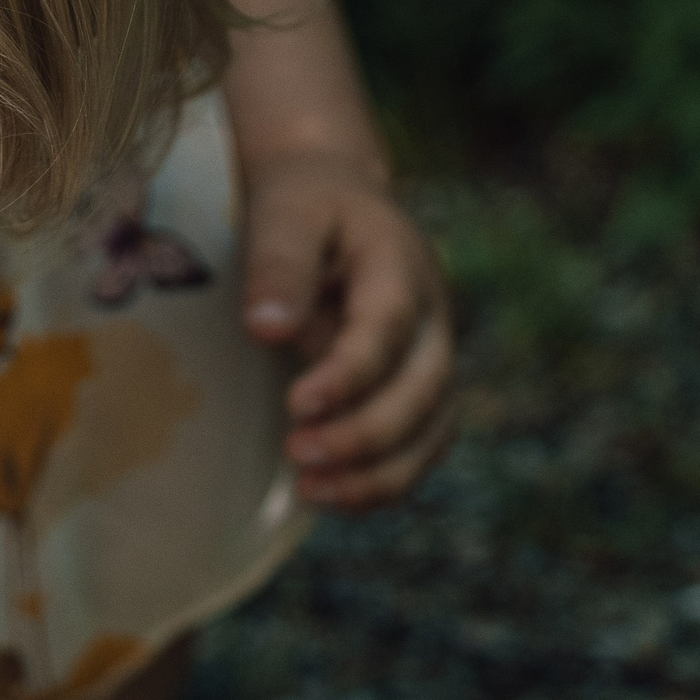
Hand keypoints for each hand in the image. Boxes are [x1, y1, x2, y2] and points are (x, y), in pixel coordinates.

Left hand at [239, 152, 455, 511]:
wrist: (336, 202)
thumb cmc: (304, 208)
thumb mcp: (285, 213)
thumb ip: (279, 266)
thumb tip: (267, 329)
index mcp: (399, 266)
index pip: (386, 329)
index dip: (349, 375)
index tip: (297, 405)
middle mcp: (430, 317)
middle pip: (422, 390)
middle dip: (364, 434)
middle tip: (297, 453)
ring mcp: (432, 358)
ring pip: (432, 431)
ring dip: (379, 474)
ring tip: (312, 490)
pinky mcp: (420, 391)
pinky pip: (422, 449)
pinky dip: (386, 483)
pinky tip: (332, 496)